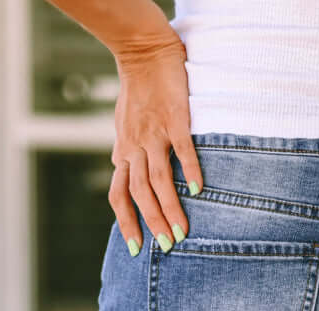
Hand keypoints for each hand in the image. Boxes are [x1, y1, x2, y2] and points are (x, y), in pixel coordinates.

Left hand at [108, 36, 203, 254]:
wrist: (145, 53)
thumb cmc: (137, 91)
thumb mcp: (124, 125)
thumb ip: (126, 150)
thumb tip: (122, 167)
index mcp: (124, 152)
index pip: (119, 195)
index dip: (126, 222)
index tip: (136, 248)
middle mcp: (136, 146)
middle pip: (140, 193)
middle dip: (152, 222)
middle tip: (167, 246)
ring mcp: (155, 134)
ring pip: (158, 178)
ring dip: (169, 207)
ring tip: (182, 231)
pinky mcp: (174, 119)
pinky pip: (182, 149)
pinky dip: (190, 170)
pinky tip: (199, 191)